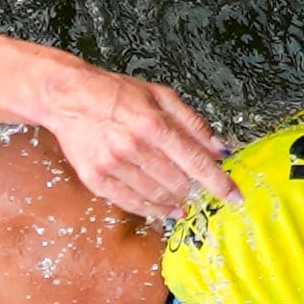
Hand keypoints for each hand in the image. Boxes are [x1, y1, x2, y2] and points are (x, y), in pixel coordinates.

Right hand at [40, 66, 233, 223]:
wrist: (67, 97)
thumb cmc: (116, 93)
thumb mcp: (159, 95)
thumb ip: (192, 123)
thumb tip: (220, 149)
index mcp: (153, 124)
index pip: (195, 161)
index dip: (218, 183)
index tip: (235, 197)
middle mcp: (133, 147)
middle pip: (178, 183)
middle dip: (195, 190)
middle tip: (200, 190)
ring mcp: (112, 165)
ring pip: (157, 196)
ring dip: (176, 201)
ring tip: (184, 199)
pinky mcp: (95, 179)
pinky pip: (131, 204)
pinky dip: (153, 210)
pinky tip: (166, 210)